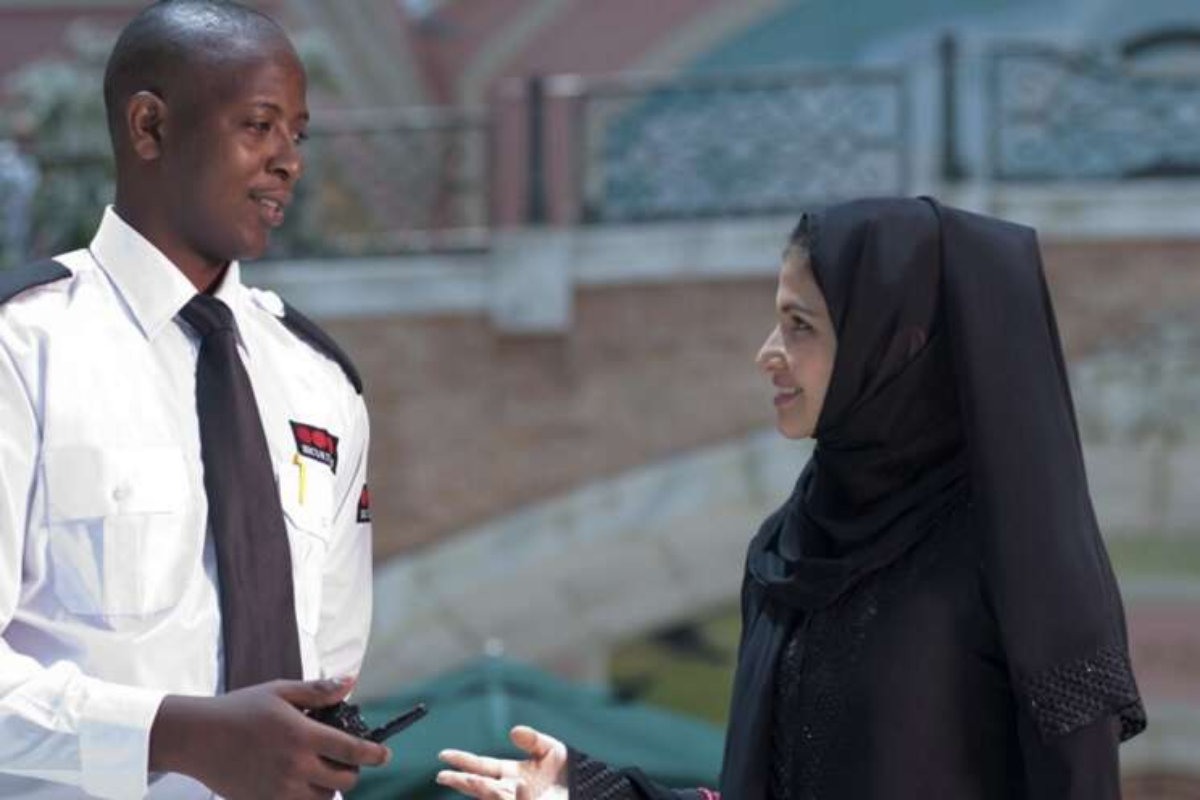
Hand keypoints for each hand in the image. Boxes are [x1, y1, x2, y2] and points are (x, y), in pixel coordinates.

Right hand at [150, 676, 391, 799]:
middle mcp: (295, 766)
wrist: (197, 737)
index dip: (375, 754)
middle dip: (351, 770)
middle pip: (344, 780)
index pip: (352, 750)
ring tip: (318, 770)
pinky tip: (299, 782)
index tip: (385, 755)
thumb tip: (351, 683)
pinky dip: (305, 798)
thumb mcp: (280, 691)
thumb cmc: (239, 709)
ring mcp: (279, 790)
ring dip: (328, 786)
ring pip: (323, 798)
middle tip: (343, 759)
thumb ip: (318, 691)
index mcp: (302, 735)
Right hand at [438, 725, 568, 799]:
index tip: (444, 755)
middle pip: (479, 785)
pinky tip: (520, 785)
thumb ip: (533, 740)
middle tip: (442, 775)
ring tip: (467, 779)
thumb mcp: (552, 750)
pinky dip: (517, 797)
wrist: (590, 792)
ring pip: (493, 797)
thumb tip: (512, 732)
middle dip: (461, 780)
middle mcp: (510, 791)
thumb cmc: (570, 774)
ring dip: (480, 788)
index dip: (463, 761)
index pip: (482, 767)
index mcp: (511, 774)